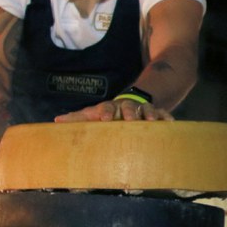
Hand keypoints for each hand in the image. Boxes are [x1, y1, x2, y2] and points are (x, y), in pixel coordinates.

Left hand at [54, 99, 174, 122]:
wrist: (133, 102)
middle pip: (128, 107)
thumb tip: (56, 121)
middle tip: (130, 120)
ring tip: (151, 122)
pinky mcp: (156, 113)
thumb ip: (78, 118)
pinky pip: (163, 114)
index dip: (104, 112)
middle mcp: (126, 107)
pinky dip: (166, 118)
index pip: (105, 108)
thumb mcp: (94, 114)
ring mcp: (142, 109)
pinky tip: (170, 123)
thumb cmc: (109, 114)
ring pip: (146, 109)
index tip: (104, 119)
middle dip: (129, 112)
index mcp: (110, 107)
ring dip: (149, 114)